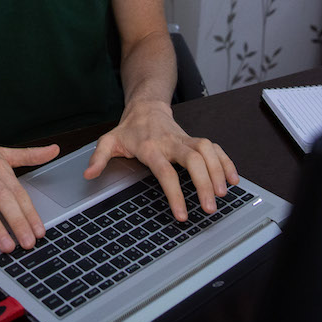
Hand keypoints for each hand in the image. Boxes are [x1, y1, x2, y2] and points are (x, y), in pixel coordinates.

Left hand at [84, 100, 237, 221]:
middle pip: (193, 159)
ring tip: (222, 195)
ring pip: (207, 150)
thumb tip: (88, 175)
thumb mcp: (109, 141)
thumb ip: (98, 158)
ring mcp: (185, 139)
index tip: (183, 214)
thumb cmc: (129, 130)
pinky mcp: (195, 140)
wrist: (146, 107)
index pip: (166, 172)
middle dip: (204, 183)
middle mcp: (171, 142)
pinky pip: (215, 148)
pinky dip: (226, 162)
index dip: (175, 194)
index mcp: (150, 147)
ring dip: (218, 171)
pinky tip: (233, 179)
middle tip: (209, 207)